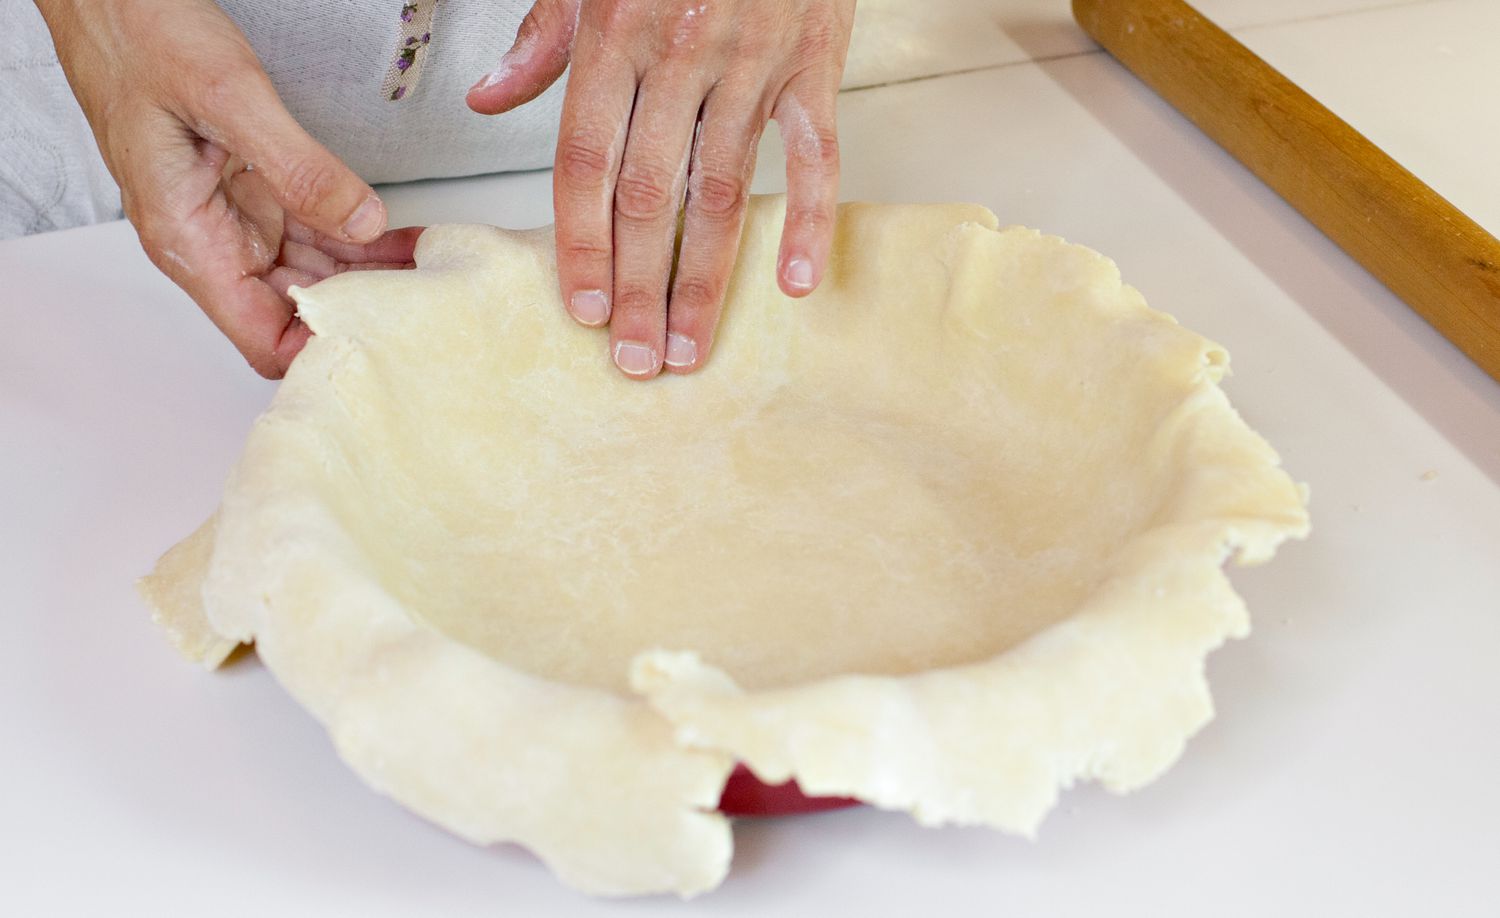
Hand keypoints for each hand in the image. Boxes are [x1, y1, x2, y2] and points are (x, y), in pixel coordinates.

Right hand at [37, 0, 422, 376]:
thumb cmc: (139, 36)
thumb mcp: (229, 97)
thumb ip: (298, 166)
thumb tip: (360, 221)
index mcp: (189, 239)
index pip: (261, 338)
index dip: (320, 348)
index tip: (381, 334)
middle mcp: (212, 239)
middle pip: (298, 311)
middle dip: (362, 310)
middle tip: (426, 301)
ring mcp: (234, 216)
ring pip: (313, 272)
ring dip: (368, 273)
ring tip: (426, 269)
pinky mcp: (253, 190)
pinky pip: (313, 230)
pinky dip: (357, 235)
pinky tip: (398, 236)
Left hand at [468, 0, 855, 377]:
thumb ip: (543, 35)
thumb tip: (493, 98)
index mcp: (617, 32)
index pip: (586, 164)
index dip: (579, 245)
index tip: (577, 308)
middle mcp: (680, 55)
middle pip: (648, 196)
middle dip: (634, 287)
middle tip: (628, 360)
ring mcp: (752, 64)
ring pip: (720, 191)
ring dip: (703, 279)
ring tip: (686, 346)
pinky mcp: (813, 63)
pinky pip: (814, 153)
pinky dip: (807, 218)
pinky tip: (794, 281)